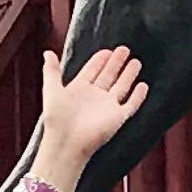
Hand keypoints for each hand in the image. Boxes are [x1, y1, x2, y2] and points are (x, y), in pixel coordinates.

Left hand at [36, 40, 147, 191]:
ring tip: (136, 62)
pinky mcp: (118, 117)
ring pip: (121, 87)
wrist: (67, 142)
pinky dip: (138, 96)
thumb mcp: (52, 90)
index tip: (107, 50)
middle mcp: (95, 96)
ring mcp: (107, 107)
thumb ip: (51, 71)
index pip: (93, 70)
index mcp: (79, 89)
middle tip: (125, 49)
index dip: (100, 60)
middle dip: (116, 63)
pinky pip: (131, 104)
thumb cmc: (57, 119)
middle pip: (109, 75)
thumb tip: (48, 53)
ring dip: (129, 75)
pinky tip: (143, 85)